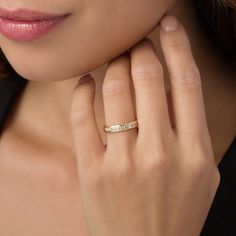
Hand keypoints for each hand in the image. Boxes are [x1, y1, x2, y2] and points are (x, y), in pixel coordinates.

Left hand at [70, 15, 219, 235]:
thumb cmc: (175, 212)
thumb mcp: (200, 173)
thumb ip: (190, 131)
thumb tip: (170, 91)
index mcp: (193, 152)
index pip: (186, 83)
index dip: (177, 47)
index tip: (167, 26)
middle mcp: (160, 153)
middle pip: (148, 79)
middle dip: (140, 51)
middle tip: (135, 43)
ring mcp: (123, 162)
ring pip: (115, 91)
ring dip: (114, 66)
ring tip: (114, 59)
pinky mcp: (93, 170)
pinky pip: (83, 117)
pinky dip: (82, 92)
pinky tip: (86, 82)